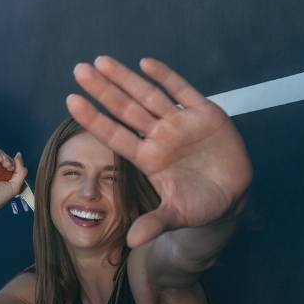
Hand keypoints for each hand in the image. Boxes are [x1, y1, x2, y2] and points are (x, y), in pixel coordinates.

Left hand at [65, 56, 251, 248]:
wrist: (233, 195)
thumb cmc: (199, 204)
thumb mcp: (177, 216)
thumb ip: (155, 223)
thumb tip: (132, 242)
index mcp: (149, 158)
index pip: (115, 135)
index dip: (94, 119)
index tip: (71, 101)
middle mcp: (160, 137)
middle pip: (126, 109)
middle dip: (104, 90)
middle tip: (79, 69)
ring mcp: (181, 123)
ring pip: (149, 95)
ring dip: (126, 78)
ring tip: (101, 61)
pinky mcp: (206, 114)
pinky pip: (183, 91)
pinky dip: (167, 77)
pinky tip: (146, 63)